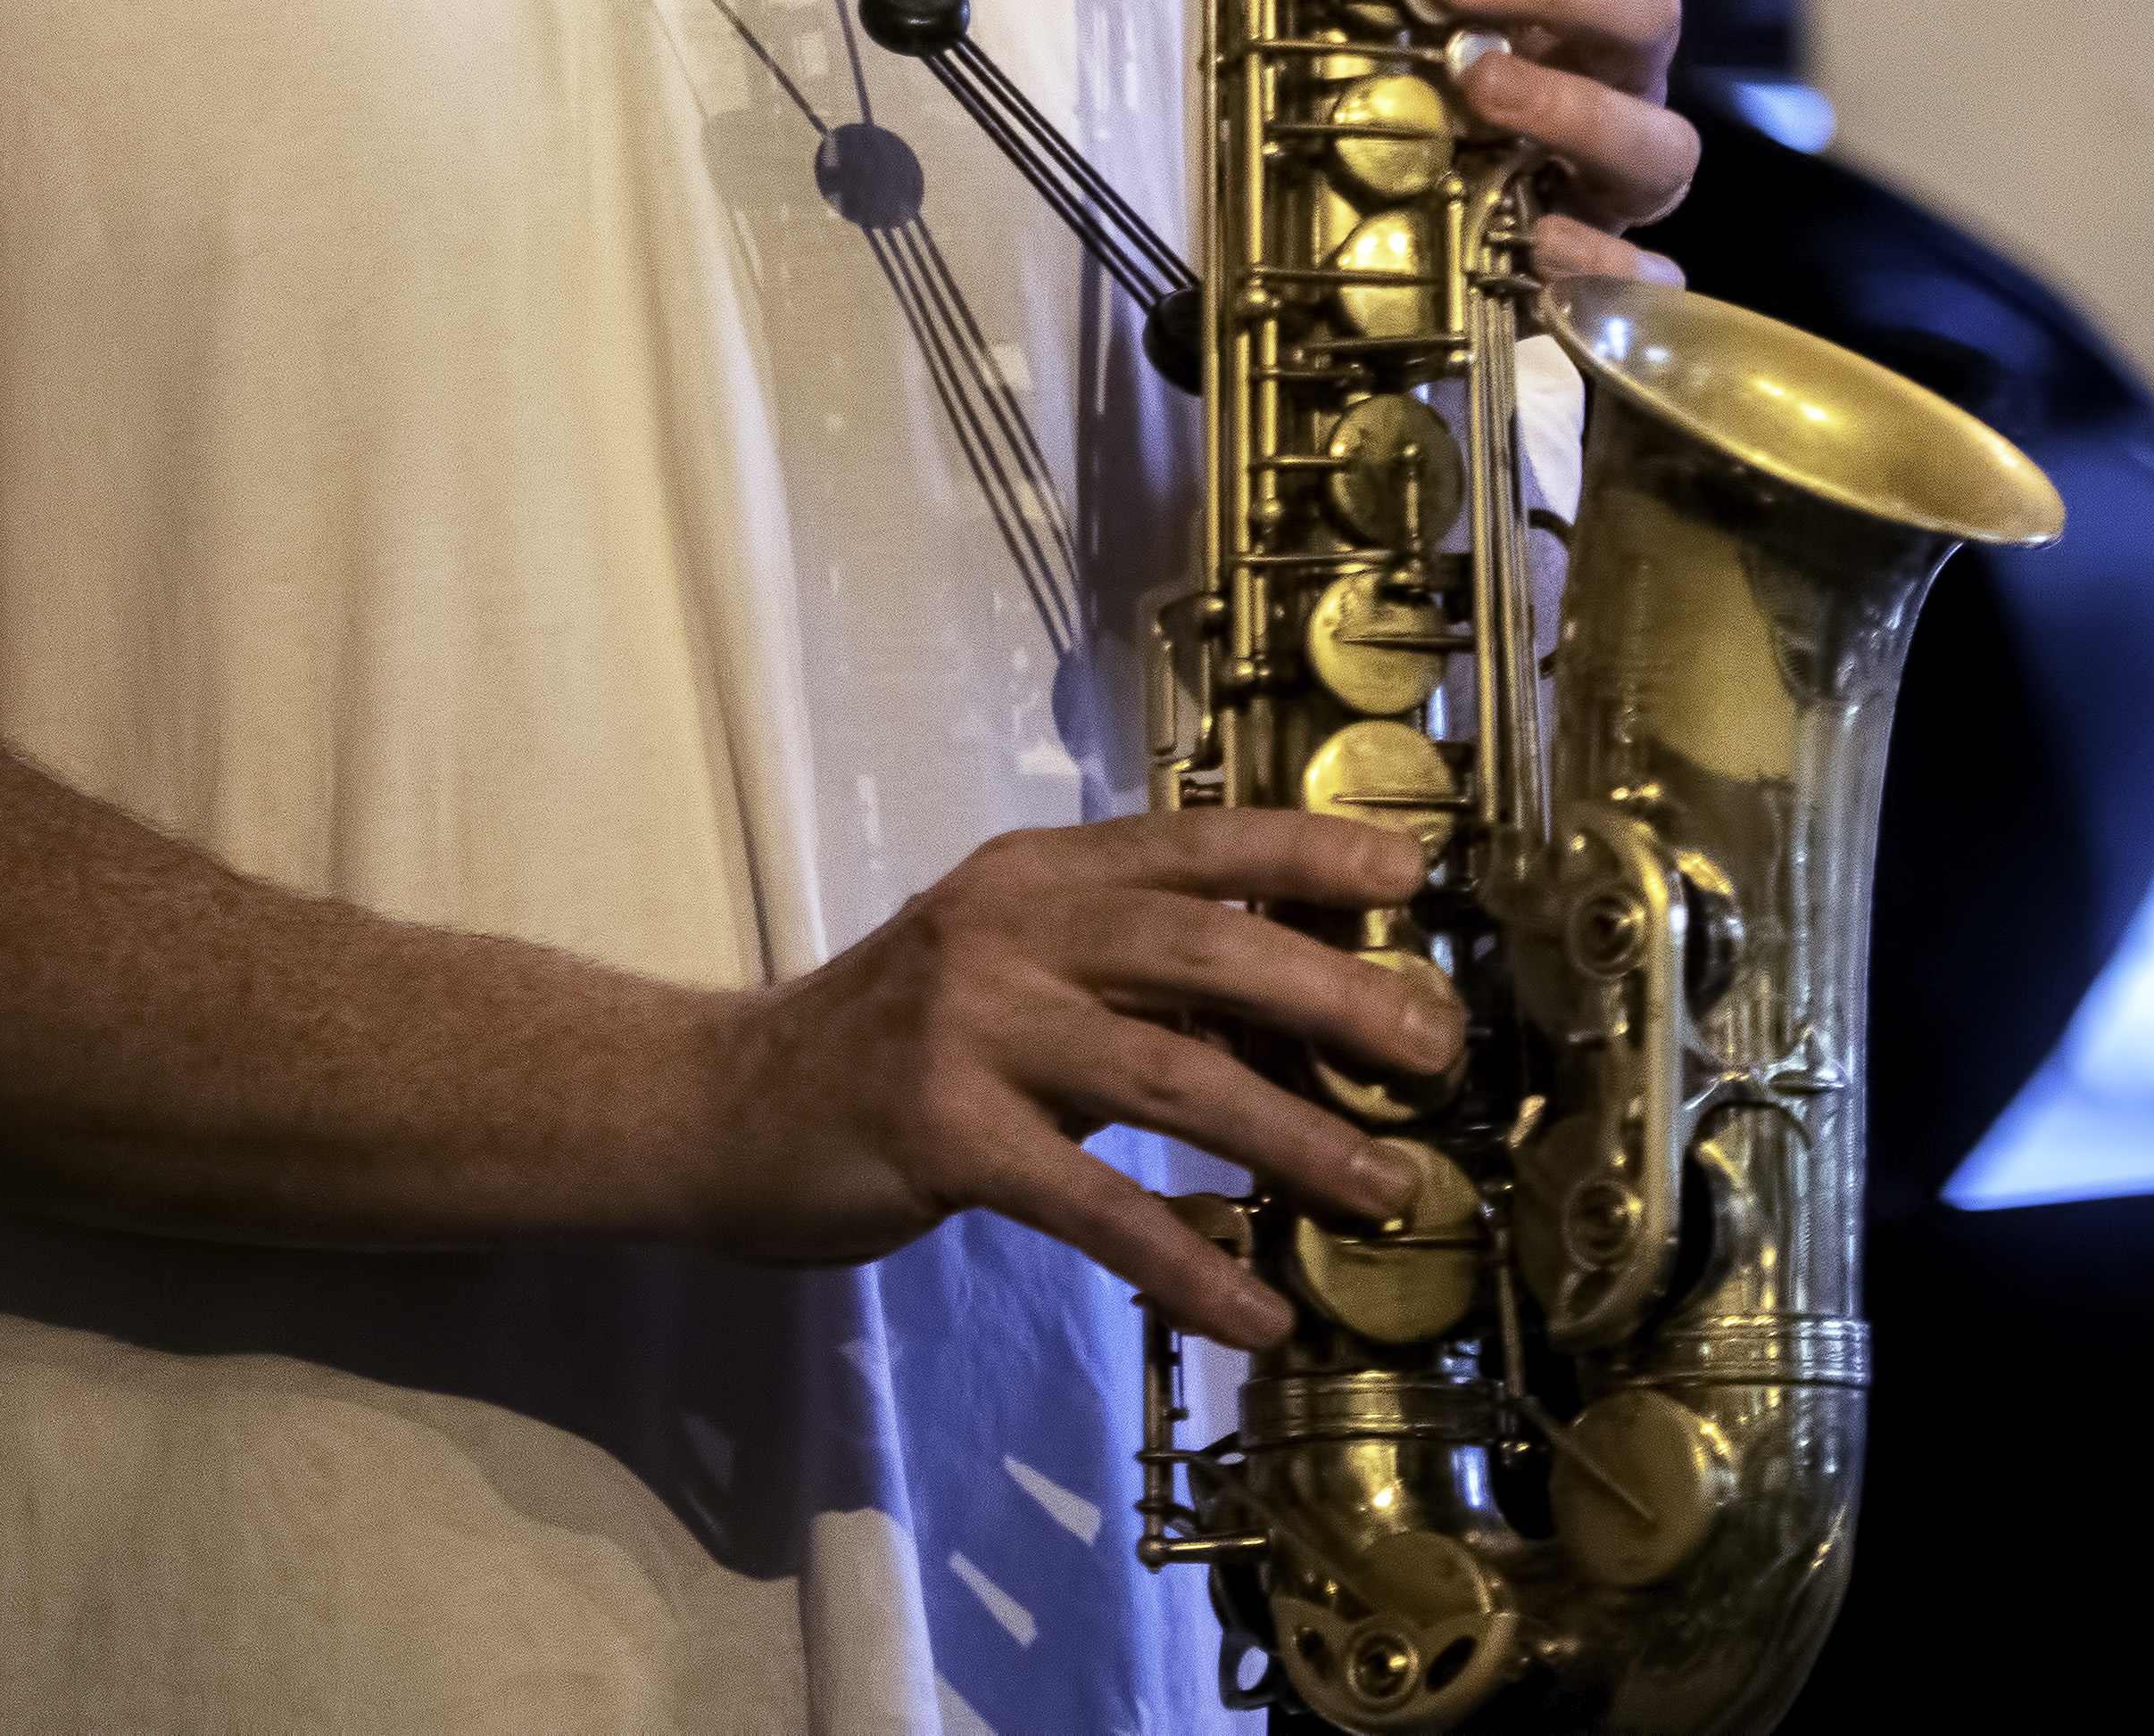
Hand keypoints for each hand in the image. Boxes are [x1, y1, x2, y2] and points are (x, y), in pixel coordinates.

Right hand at [690, 812, 1459, 1346]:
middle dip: (1333, 995)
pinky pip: (1093, 1204)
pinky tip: (1253, 1311)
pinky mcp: (946, 1137)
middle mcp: (1010, 928)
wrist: (721, 1104)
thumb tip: (1290, 993)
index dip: (1307, 848)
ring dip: (1292, 1136)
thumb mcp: (1005, 960)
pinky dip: (1186, 1259)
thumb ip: (1121, 964)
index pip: (1194, 841)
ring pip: (1169, 1074)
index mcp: (1037, 872)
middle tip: (1433, 1052)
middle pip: (1203, 949)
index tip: (1409, 871)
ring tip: (1384, 1188)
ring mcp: (973, 1030)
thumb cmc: (887, 1038)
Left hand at [1408, 0, 1698, 280]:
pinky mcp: (1610, 262)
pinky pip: (1643, 277)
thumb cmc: (1435, 83)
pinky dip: (1599, 264)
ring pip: (1659, 138)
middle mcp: (1615, 71)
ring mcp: (1620, 169)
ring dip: (1572, 108)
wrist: (1456, 227)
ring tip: (1479, 90)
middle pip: (1644, 3)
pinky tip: (1537, 245)